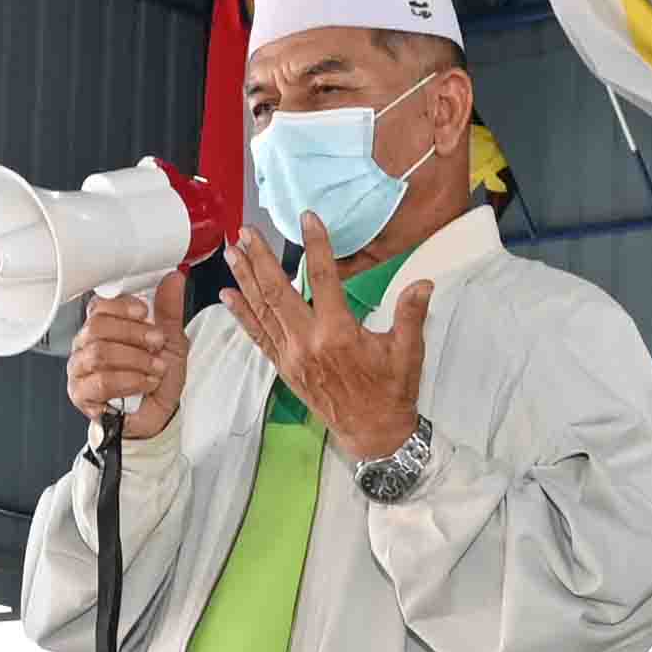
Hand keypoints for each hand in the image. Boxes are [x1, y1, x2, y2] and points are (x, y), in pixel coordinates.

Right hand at [62, 275, 189, 443]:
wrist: (159, 416)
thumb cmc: (158, 379)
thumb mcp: (171, 341)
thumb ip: (169, 310)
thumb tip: (174, 279)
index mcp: (103, 327)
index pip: (99, 306)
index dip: (121, 305)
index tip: (144, 312)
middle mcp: (86, 346)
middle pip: (97, 328)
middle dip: (133, 334)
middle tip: (156, 344)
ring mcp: (80, 370)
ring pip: (100, 354)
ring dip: (136, 360)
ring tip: (155, 369)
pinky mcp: (81, 395)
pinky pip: (100, 382)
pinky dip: (129, 381)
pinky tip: (144, 384)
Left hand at [222, 217, 432, 468]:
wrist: (372, 433)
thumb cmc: (391, 390)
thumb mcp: (407, 351)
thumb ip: (410, 314)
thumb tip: (423, 283)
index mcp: (338, 333)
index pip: (323, 278)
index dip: (315, 245)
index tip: (308, 218)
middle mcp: (308, 342)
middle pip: (277, 291)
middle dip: (261, 259)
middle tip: (247, 231)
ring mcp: (291, 356)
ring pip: (262, 311)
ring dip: (244, 279)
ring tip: (231, 252)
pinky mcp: (284, 368)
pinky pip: (258, 336)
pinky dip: (241, 314)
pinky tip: (227, 295)